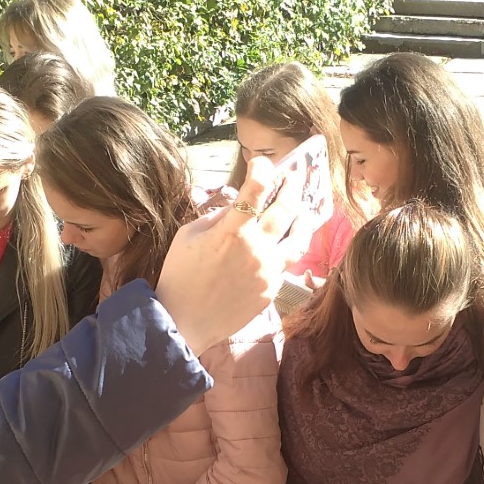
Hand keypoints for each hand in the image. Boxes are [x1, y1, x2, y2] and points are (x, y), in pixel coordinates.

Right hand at [157, 155, 314, 355]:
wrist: (184, 320)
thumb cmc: (180, 275)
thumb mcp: (189, 236)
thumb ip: (217, 218)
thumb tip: (236, 207)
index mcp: (232, 231)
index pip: (257, 189)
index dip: (263, 169)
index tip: (263, 163)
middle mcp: (256, 249)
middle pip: (286, 209)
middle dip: (291, 187)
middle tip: (294, 177)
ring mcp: (268, 272)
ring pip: (298, 239)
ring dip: (303, 219)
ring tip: (304, 210)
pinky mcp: (271, 290)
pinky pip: (285, 265)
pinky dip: (286, 250)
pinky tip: (284, 244)